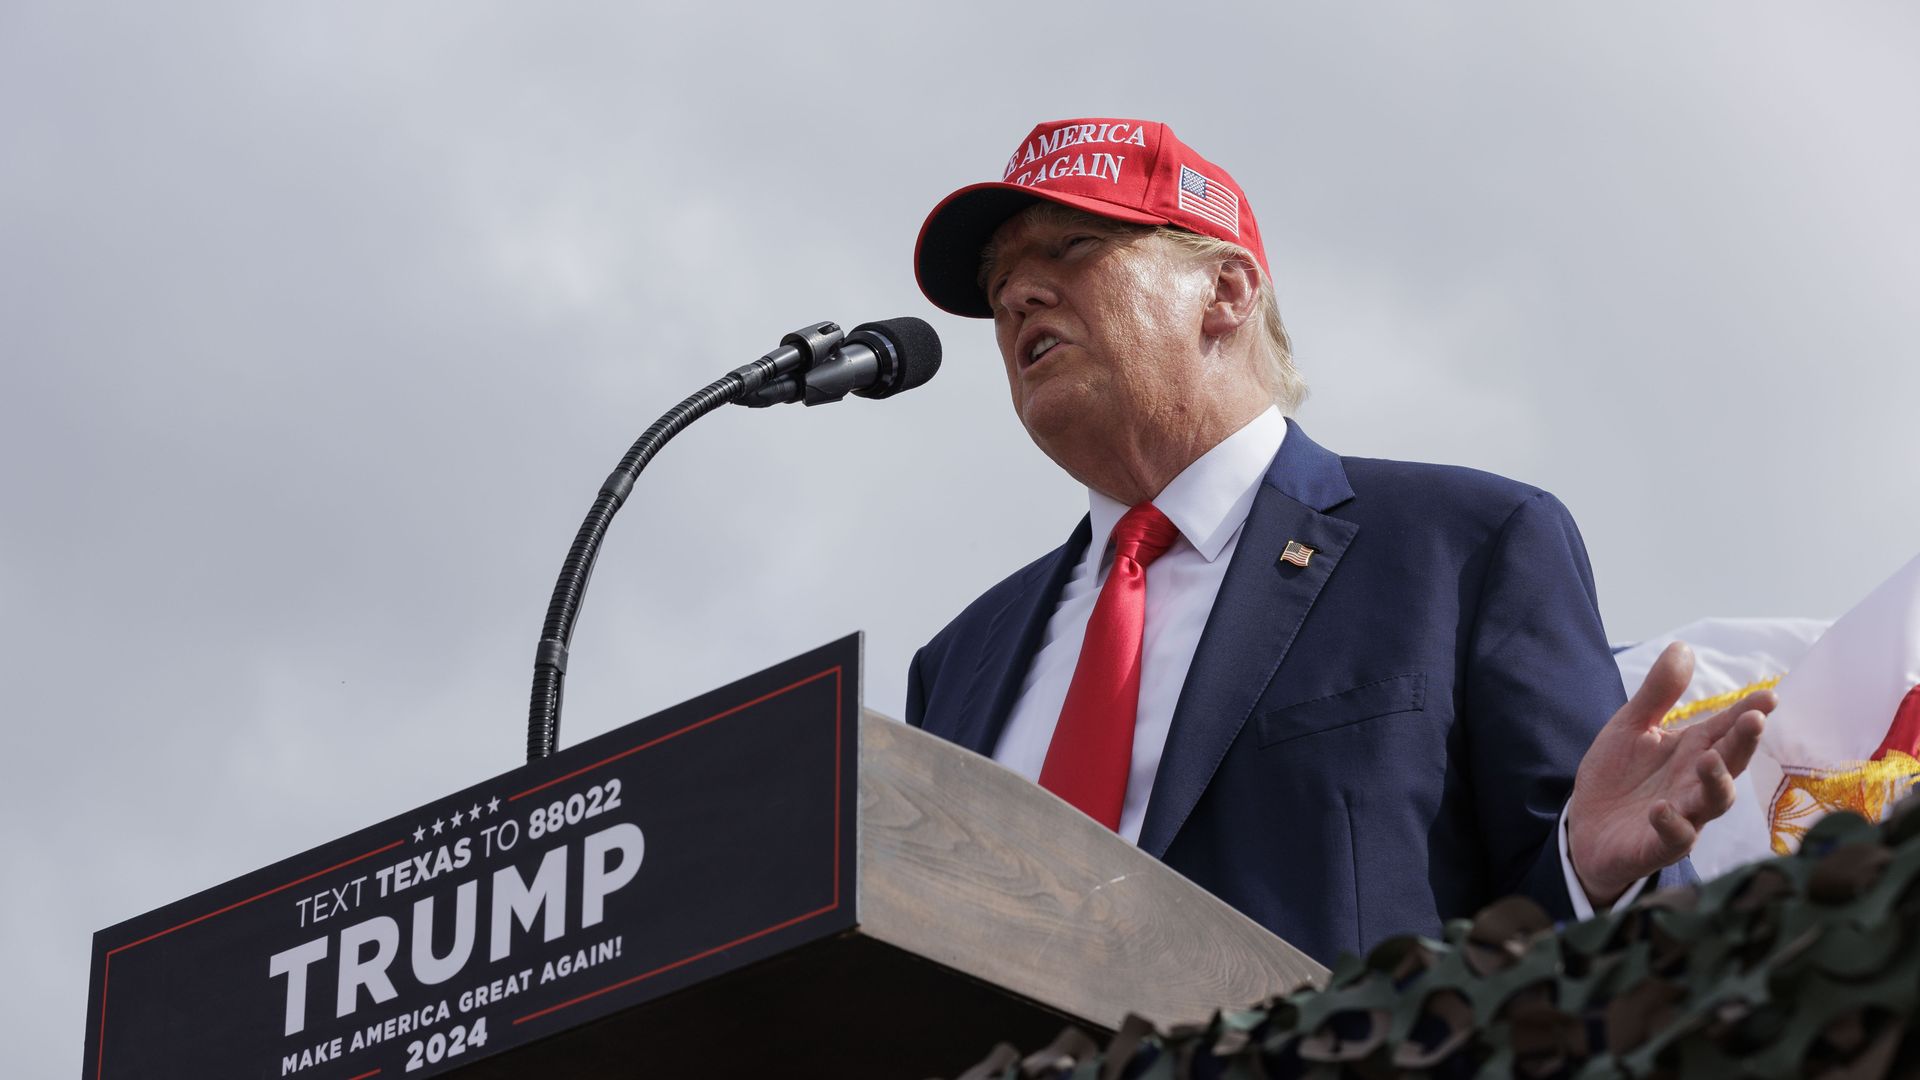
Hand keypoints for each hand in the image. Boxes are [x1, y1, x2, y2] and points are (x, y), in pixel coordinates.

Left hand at [1566, 642, 1774, 904]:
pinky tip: (1661, 809)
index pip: (1728, 729)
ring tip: (1708, 760)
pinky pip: (1674, 838)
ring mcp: (1684, 815)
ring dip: (1716, 782)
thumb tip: (1683, 647)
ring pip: (1713, 802)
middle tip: (1754, 720)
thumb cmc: (1618, 776)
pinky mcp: (1658, 845)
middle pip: (1730, 761)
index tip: (1769, 697)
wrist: (1586, 828)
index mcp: (1694, 751)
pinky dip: (1672, 824)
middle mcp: (1696, 783)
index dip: (1749, 713)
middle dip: (1744, 742)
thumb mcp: (1631, 727)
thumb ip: (1658, 693)